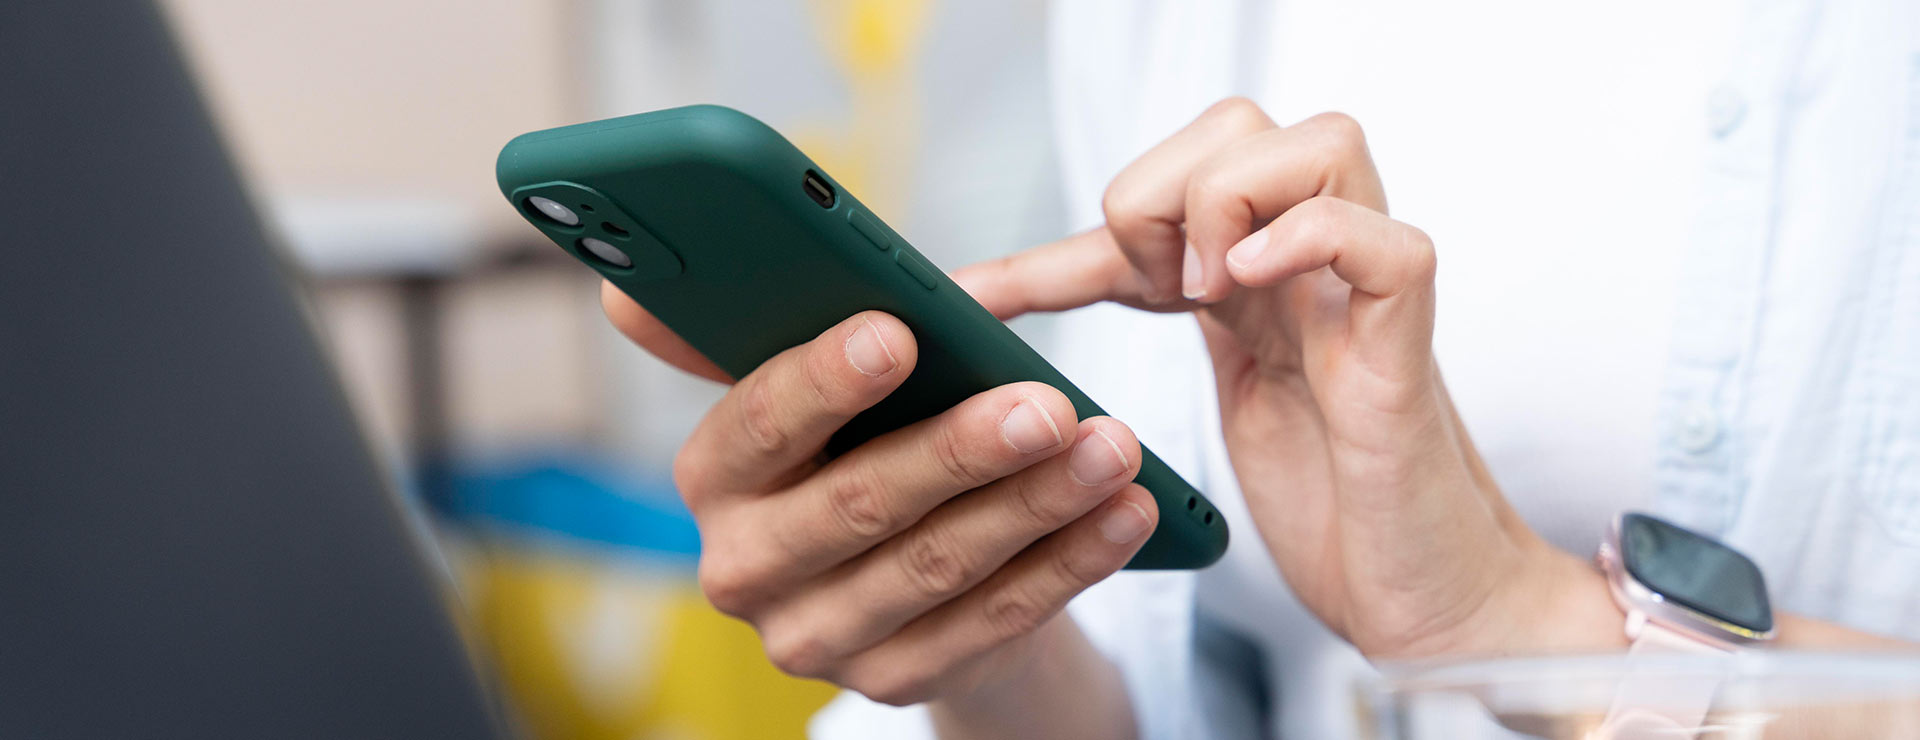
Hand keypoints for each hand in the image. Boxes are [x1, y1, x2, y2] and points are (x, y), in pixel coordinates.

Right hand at [602, 289, 1157, 713]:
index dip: (823, 381)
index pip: (756, 426)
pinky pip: (993, 623)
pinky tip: (1124, 514)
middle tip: (1047, 404)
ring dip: (1036, 505)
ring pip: (938, 566)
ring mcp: (817, 639)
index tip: (896, 332)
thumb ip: (754, 330)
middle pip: (857, 505)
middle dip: (961, 450)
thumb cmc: (863, 441)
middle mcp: (745, 567)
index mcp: (713, 476)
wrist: (909, 577)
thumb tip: (625, 296)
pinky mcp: (895, 682)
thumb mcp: (819, 387)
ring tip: (1112, 448)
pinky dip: (1069, 564)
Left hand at [958, 98, 1598, 658]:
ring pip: (1322, 143)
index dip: (1051, 249)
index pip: (1157, 198)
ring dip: (1233, 199)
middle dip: (1162, 188)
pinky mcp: (1406, 344)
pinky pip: (1382, 238)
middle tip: (1150, 294)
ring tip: (1205, 291)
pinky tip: (1246, 286)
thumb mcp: (1203, 428)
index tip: (975, 302)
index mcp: (1255, 284)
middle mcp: (1313, 269)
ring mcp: (1364, 296)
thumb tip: (1018, 386)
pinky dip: (1308, 237)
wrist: (1425, 601)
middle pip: (1242, 124)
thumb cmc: (1329, 519)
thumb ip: (1150, 373)